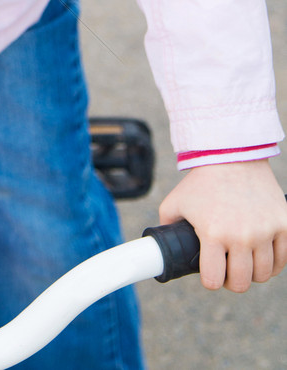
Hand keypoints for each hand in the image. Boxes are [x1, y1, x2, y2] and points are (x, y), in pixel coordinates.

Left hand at [159, 159, 286, 291]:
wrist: (232, 155)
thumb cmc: (202, 181)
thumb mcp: (176, 202)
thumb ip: (167, 225)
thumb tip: (163, 246)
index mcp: (213, 233)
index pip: (214, 280)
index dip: (210, 280)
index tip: (211, 272)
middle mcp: (241, 236)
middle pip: (241, 283)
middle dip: (232, 280)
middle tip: (228, 269)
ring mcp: (266, 230)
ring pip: (265, 274)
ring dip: (254, 271)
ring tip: (245, 260)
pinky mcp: (285, 224)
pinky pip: (283, 257)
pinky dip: (275, 260)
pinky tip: (263, 253)